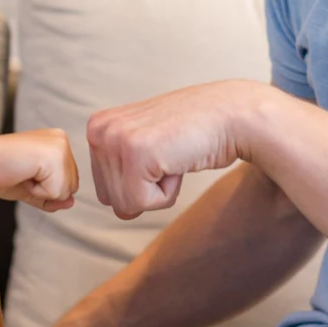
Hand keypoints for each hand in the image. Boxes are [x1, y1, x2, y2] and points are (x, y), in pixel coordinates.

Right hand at [0, 129, 78, 211]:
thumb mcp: (31, 188)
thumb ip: (53, 196)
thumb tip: (72, 202)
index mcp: (57, 142)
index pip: (68, 181)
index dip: (44, 187)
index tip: (23, 171)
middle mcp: (62, 140)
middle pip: (71, 186)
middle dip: (45, 190)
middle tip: (21, 173)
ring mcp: (60, 146)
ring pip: (65, 191)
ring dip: (40, 191)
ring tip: (22, 173)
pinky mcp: (55, 156)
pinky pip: (56, 192)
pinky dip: (37, 191)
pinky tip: (23, 174)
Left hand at [86, 80, 273, 218]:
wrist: (230, 115)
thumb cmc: (193, 134)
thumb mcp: (145, 144)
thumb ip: (124, 170)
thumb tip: (119, 211)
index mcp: (97, 126)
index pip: (104, 190)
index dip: (140, 182)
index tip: (160, 152)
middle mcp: (98, 130)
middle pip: (110, 199)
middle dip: (147, 188)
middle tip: (169, 154)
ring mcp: (114, 140)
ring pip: (125, 204)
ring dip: (159, 190)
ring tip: (174, 155)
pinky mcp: (135, 155)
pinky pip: (142, 203)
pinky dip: (168, 192)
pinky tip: (178, 160)